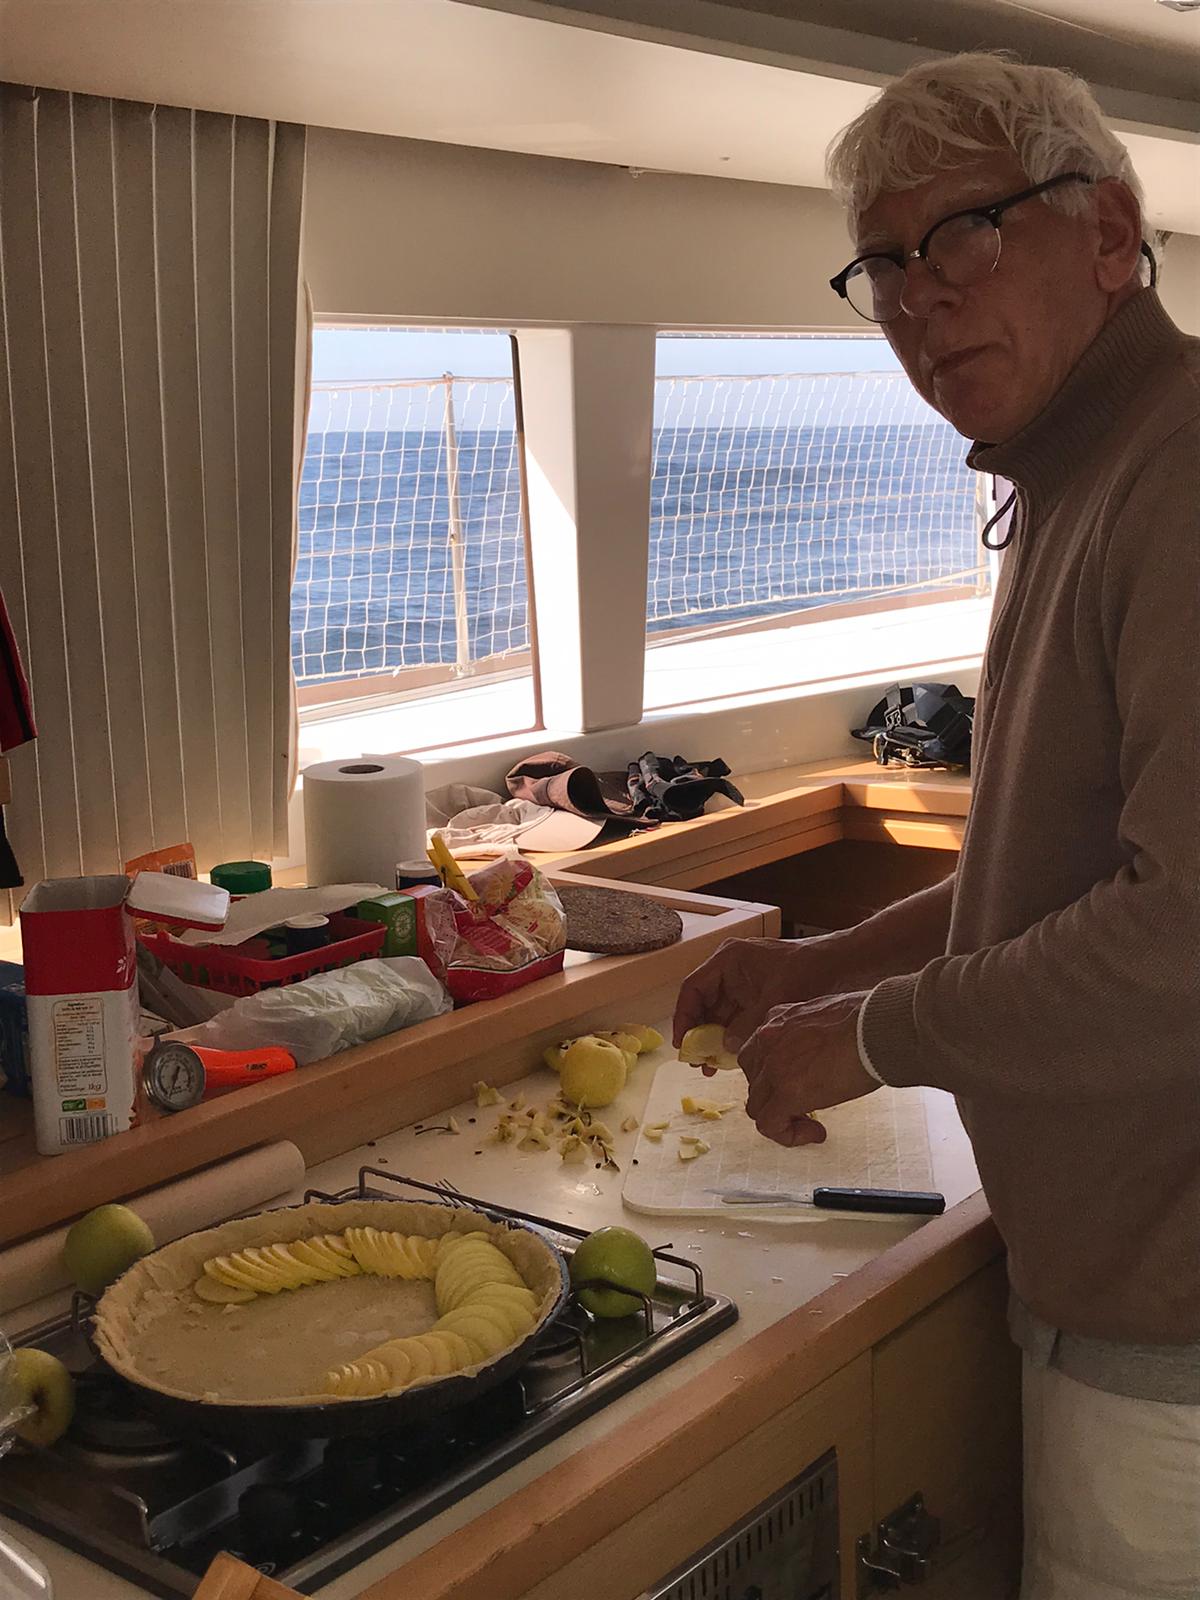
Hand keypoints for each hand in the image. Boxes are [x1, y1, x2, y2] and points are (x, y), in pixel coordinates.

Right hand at [672, 935, 870, 1071]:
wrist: (843, 964)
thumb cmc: (810, 969)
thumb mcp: (776, 997)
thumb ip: (748, 1022)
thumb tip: (726, 1047)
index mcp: (729, 960)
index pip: (693, 988)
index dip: (683, 1016)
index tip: (683, 1043)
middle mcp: (731, 971)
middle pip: (703, 1004)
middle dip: (699, 1034)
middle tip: (698, 1062)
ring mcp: (744, 985)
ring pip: (719, 1016)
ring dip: (714, 1040)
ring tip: (712, 1068)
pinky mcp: (757, 998)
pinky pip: (736, 1020)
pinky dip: (732, 1038)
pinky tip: (731, 1060)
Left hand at [740, 992, 878, 1147]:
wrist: (879, 1026)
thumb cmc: (868, 1019)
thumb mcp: (826, 1016)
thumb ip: (810, 1034)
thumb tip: (821, 1052)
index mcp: (777, 1019)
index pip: (757, 1054)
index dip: (774, 1076)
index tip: (799, 1084)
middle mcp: (767, 1040)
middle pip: (755, 1082)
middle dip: (775, 1099)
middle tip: (804, 1108)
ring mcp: (774, 1067)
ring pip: (757, 1106)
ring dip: (781, 1119)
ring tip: (811, 1124)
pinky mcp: (787, 1093)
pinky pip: (769, 1125)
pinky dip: (787, 1135)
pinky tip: (816, 1133)